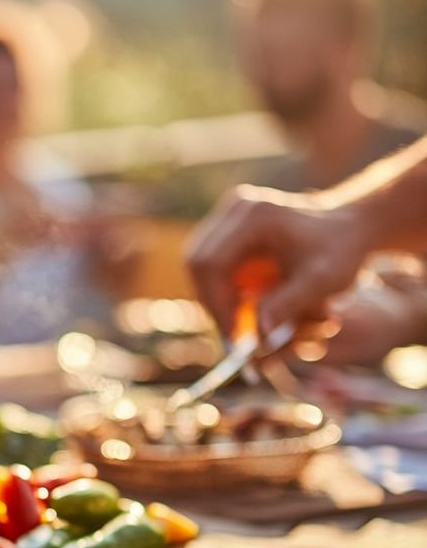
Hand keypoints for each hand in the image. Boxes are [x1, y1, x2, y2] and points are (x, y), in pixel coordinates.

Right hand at [186, 184, 371, 338]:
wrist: (350, 226)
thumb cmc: (342, 251)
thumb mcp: (322, 281)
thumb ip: (287, 306)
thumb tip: (257, 338)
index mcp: (254, 216)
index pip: (210, 263)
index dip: (216, 304)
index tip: (235, 336)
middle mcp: (235, 209)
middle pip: (197, 263)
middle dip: (211, 303)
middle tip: (232, 334)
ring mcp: (229, 216)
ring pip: (199, 266)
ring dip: (214, 299)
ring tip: (239, 322)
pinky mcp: (229, 228)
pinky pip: (210, 265)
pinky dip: (221, 291)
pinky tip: (241, 308)